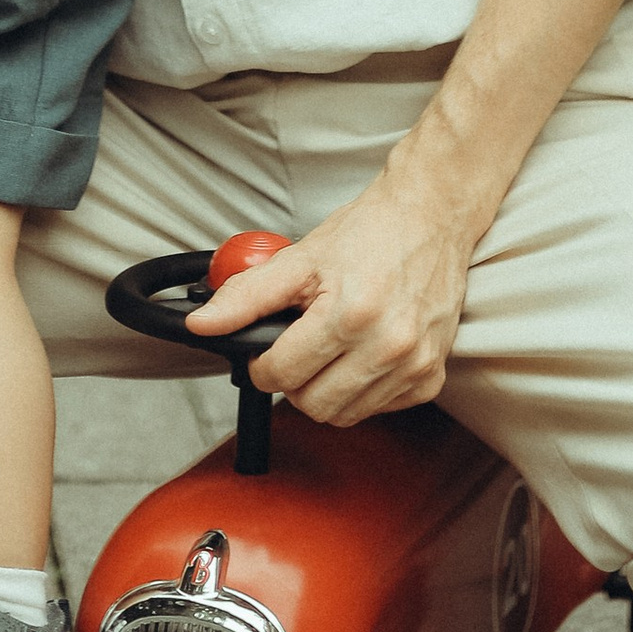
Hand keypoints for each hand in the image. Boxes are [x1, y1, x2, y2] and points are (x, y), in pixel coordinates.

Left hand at [185, 159, 476, 428]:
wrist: (431, 216)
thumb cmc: (369, 233)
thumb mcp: (300, 258)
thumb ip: (246, 296)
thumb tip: (201, 325)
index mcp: (350, 315)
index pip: (282, 375)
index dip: (263, 364)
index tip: (268, 349)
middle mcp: (388, 346)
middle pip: (312, 405)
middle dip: (294, 381)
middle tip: (298, 348)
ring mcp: (414, 365)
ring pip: (345, 415)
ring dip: (326, 390)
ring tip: (329, 350)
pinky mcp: (431, 376)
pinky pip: (380, 409)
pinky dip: (362, 392)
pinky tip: (361, 355)